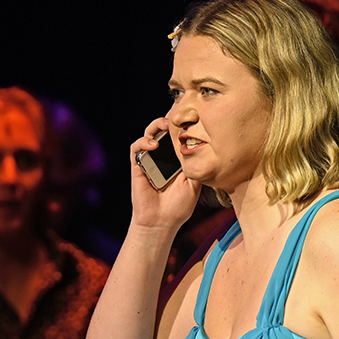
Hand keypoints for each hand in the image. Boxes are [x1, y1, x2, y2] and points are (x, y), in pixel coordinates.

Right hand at [129, 118, 201, 234]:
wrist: (162, 222)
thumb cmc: (178, 206)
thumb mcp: (195, 184)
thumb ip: (196, 166)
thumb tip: (203, 146)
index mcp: (177, 159)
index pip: (177, 136)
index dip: (182, 125)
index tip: (191, 116)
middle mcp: (163, 157)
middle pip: (163, 130)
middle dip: (169, 119)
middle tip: (176, 116)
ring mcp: (149, 160)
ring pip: (148, 134)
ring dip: (155, 125)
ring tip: (164, 125)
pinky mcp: (138, 166)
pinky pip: (136, 148)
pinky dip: (143, 142)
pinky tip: (153, 145)